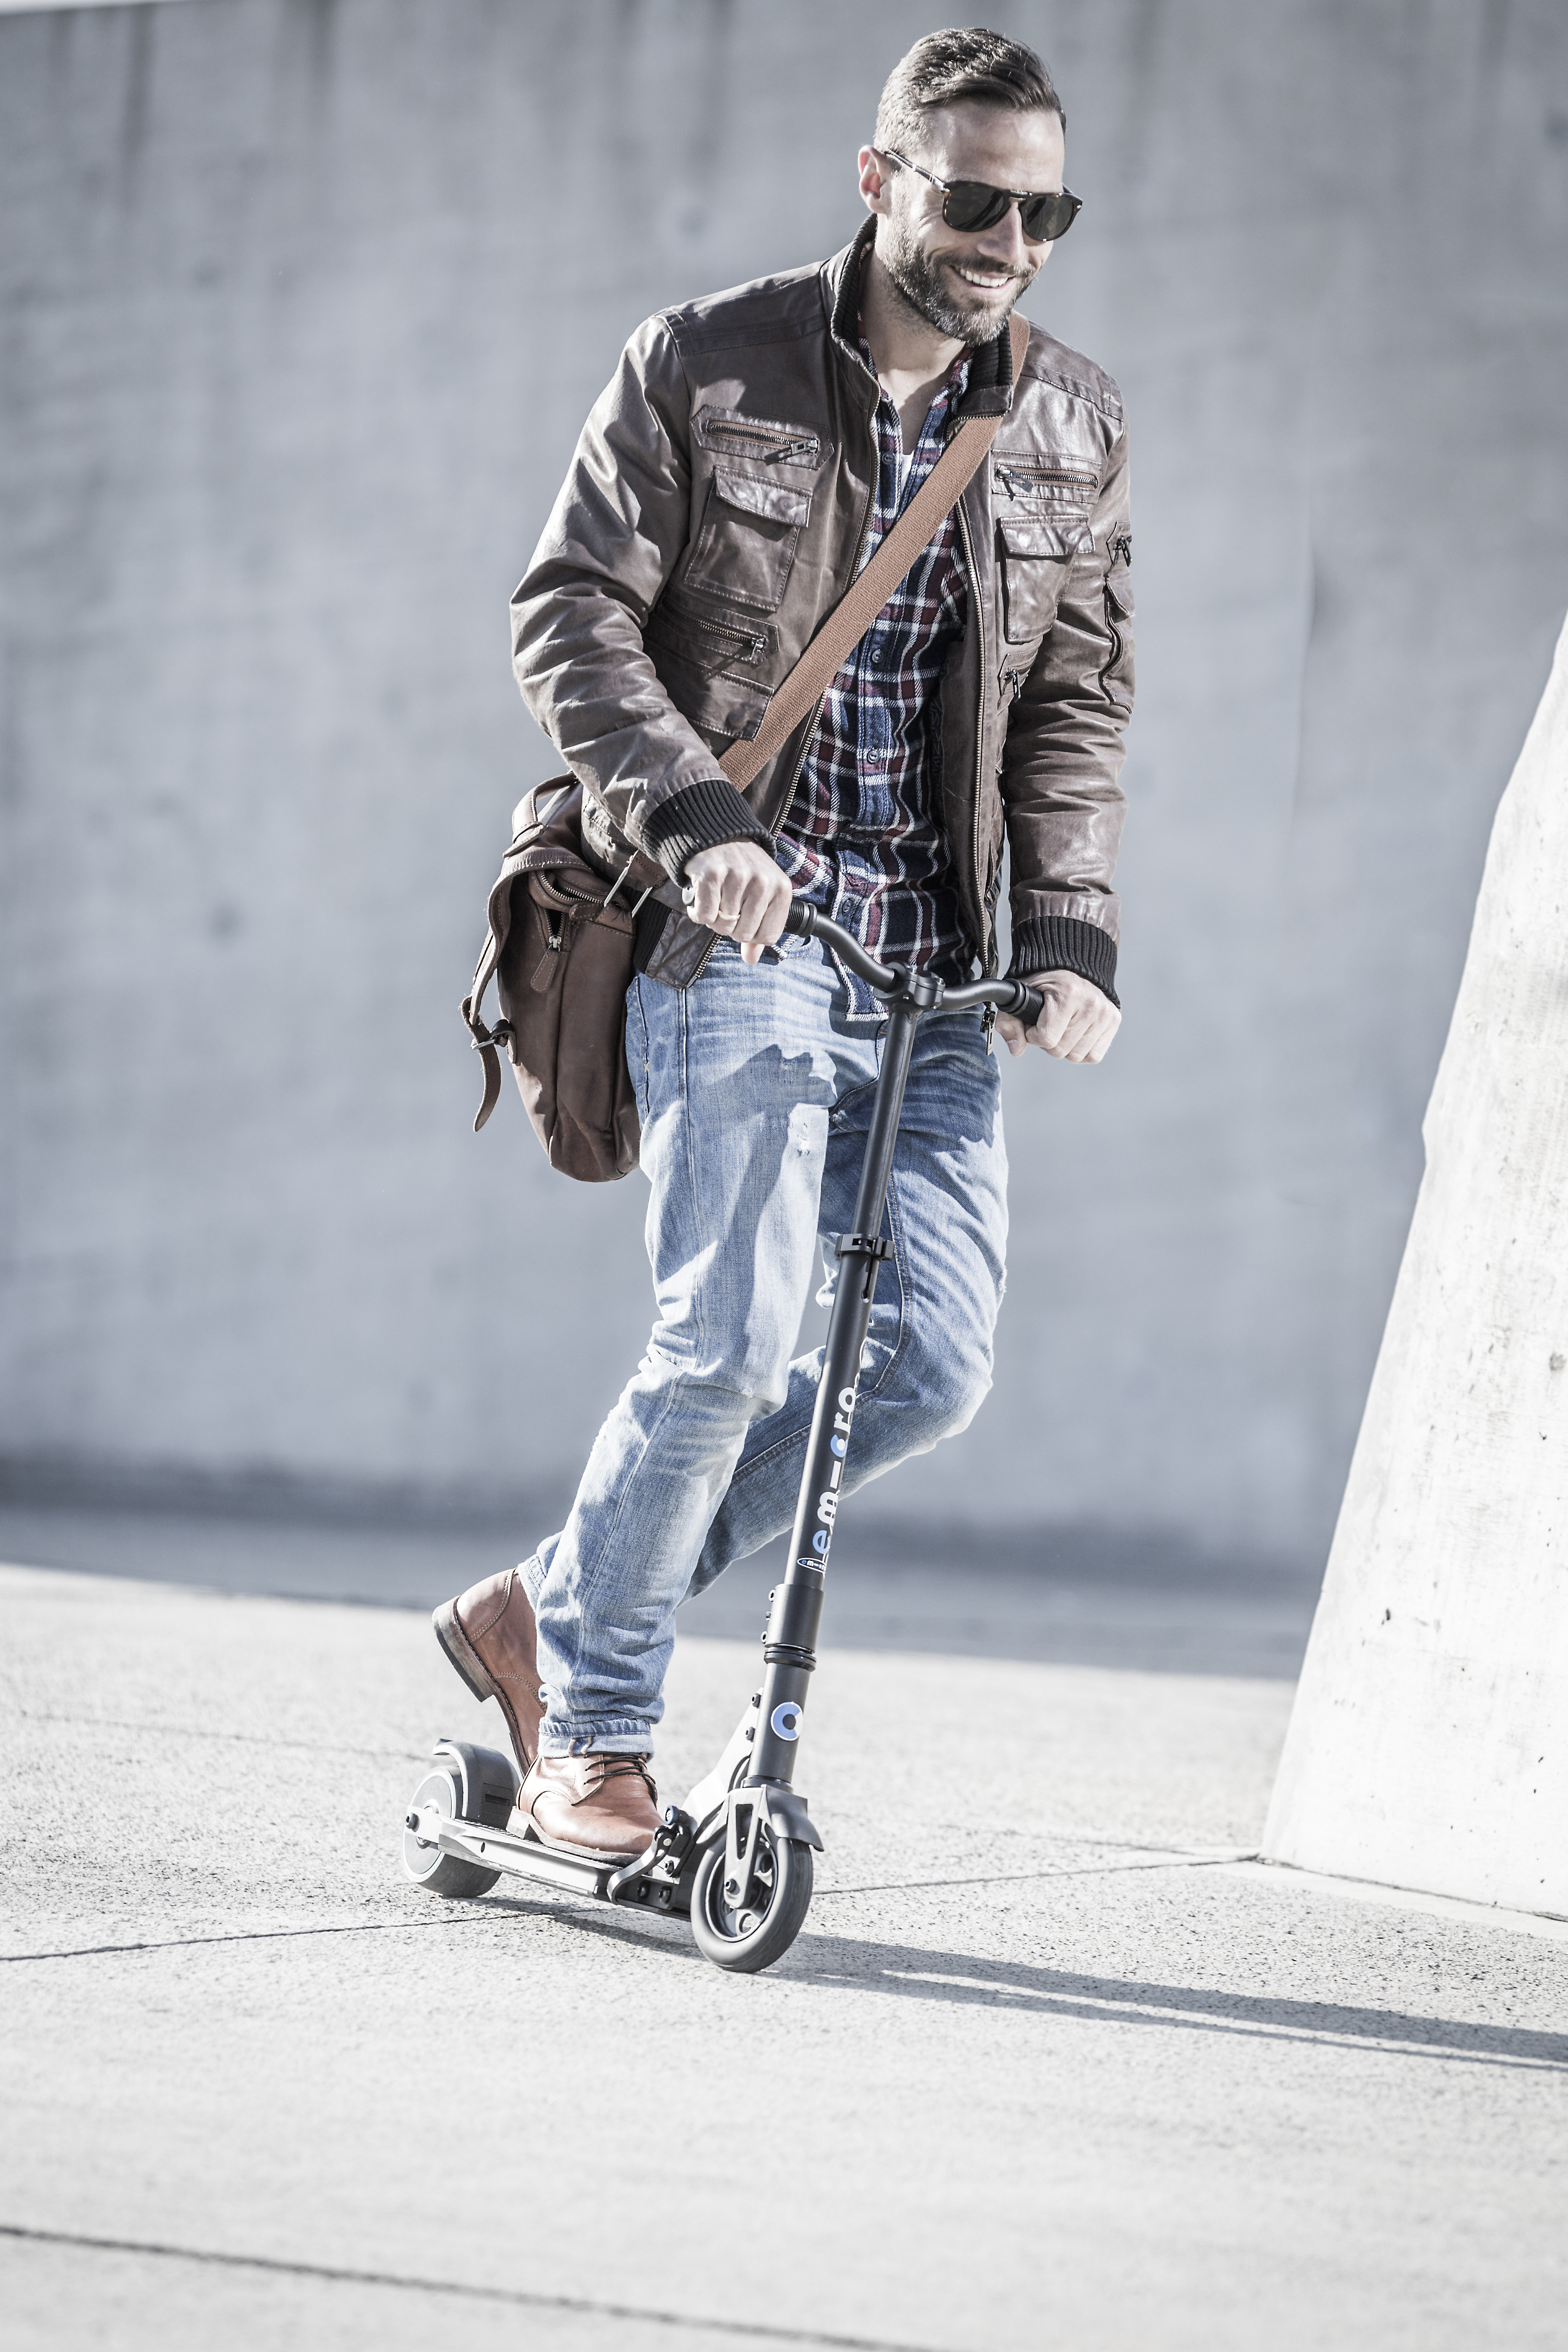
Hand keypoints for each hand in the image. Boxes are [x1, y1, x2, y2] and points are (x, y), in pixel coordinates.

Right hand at [684, 841, 792, 965]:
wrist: (718, 835)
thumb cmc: (743, 870)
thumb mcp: (762, 894)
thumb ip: (760, 928)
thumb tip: (751, 959)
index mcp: (781, 889)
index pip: (768, 937)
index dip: (752, 935)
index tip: (745, 919)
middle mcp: (762, 882)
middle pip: (743, 934)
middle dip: (731, 927)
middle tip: (726, 906)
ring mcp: (738, 877)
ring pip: (722, 926)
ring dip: (713, 919)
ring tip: (715, 898)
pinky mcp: (711, 874)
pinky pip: (703, 915)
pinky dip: (698, 912)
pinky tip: (701, 897)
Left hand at [994, 971, 1120, 1063]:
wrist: (1071, 967)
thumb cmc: (1044, 983)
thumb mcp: (1020, 996)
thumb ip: (1008, 1023)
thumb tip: (1016, 1049)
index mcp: (1068, 994)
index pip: (1046, 1038)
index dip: (1033, 1035)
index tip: (1033, 1022)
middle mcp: (1091, 1003)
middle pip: (1060, 1050)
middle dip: (1048, 1041)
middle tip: (1048, 1023)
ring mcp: (1105, 1013)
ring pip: (1076, 1056)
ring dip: (1064, 1046)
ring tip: (1062, 1026)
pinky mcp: (1113, 1021)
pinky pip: (1093, 1056)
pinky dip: (1080, 1050)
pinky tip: (1075, 1033)